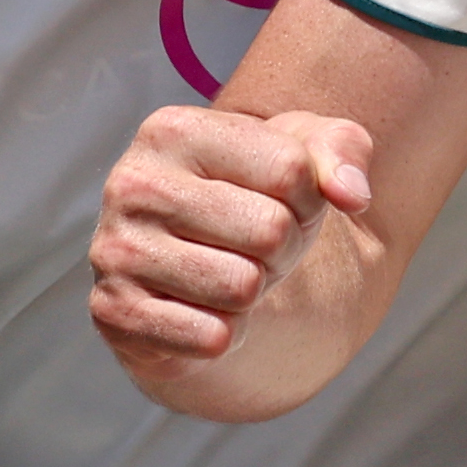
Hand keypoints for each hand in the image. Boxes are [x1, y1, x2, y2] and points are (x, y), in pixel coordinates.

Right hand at [88, 103, 378, 395]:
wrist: (196, 262)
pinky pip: (210, 337)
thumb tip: (353, 195)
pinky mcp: (114, 313)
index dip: (308, 197)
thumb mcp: (306, 151)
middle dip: (283, 246)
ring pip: (243, 287)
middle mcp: (131, 184)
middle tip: (255, 243)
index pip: (291, 170)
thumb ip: (344, 150)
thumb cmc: (255, 194)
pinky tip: (200, 307)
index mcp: (172, 129)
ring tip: (228, 268)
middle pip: (270, 230)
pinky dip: (224, 332)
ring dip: (254, 289)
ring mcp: (113, 250)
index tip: (282, 198)